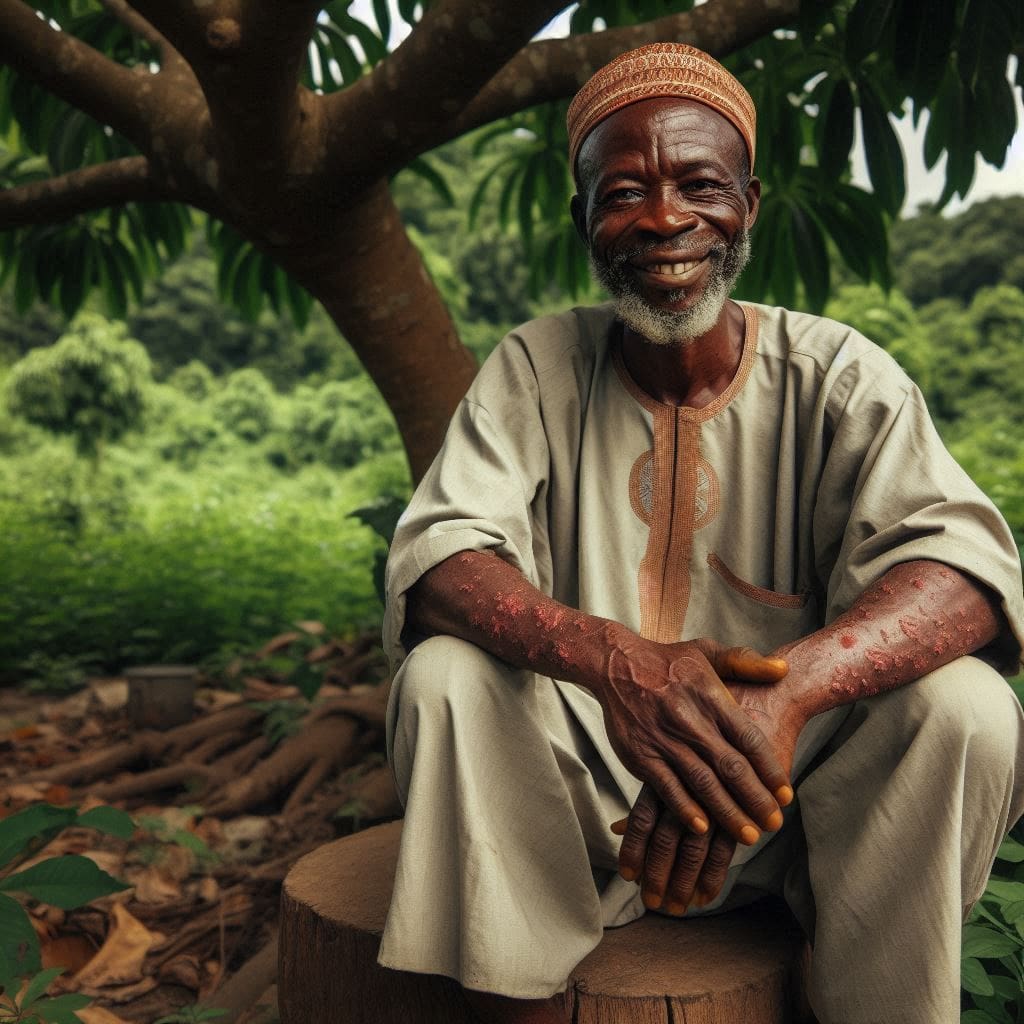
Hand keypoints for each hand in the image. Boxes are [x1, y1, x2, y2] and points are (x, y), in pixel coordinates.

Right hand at [598, 634, 791, 845]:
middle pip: (731, 767)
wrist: (616, 665)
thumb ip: (746, 661)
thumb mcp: (707, 650)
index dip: (770, 770)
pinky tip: (702, 828)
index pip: (749, 739)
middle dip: (756, 800)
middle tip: (774, 824)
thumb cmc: (666, 660)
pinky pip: (667, 788)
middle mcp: (690, 721)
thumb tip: (783, 670)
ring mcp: (664, 740)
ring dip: (727, 812)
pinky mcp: (641, 755)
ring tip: (748, 835)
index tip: (786, 794)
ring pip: (702, 783)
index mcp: (711, 697)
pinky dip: (685, 808)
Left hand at [613, 784, 736, 912]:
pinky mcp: (735, 820)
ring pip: (692, 852)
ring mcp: (711, 808)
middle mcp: (684, 795)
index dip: (632, 850)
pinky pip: (721, 856)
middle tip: (651, 902)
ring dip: (682, 885)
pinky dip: (711, 881)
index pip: (641, 821)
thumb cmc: (695, 775)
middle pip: (665, 840)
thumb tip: (615, 829)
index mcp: (663, 785)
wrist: (741, 760)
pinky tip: (702, 900)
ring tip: (674, 908)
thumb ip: (646, 806)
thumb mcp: (669, 781)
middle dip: (657, 875)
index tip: (628, 877)